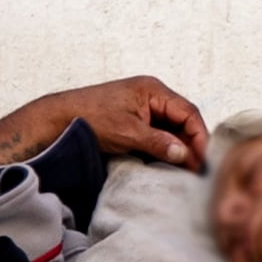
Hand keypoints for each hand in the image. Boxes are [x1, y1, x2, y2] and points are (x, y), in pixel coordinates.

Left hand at [62, 76, 208, 167]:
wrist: (58, 119)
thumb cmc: (90, 117)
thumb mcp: (128, 132)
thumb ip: (159, 143)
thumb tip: (184, 155)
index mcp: (154, 90)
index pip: (188, 113)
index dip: (199, 137)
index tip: (203, 159)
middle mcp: (152, 97)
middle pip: (183, 121)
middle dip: (191, 145)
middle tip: (197, 170)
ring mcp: (143, 109)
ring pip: (171, 130)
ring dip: (178, 149)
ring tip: (186, 171)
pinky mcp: (135, 122)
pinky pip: (158, 135)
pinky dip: (165, 149)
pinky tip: (168, 164)